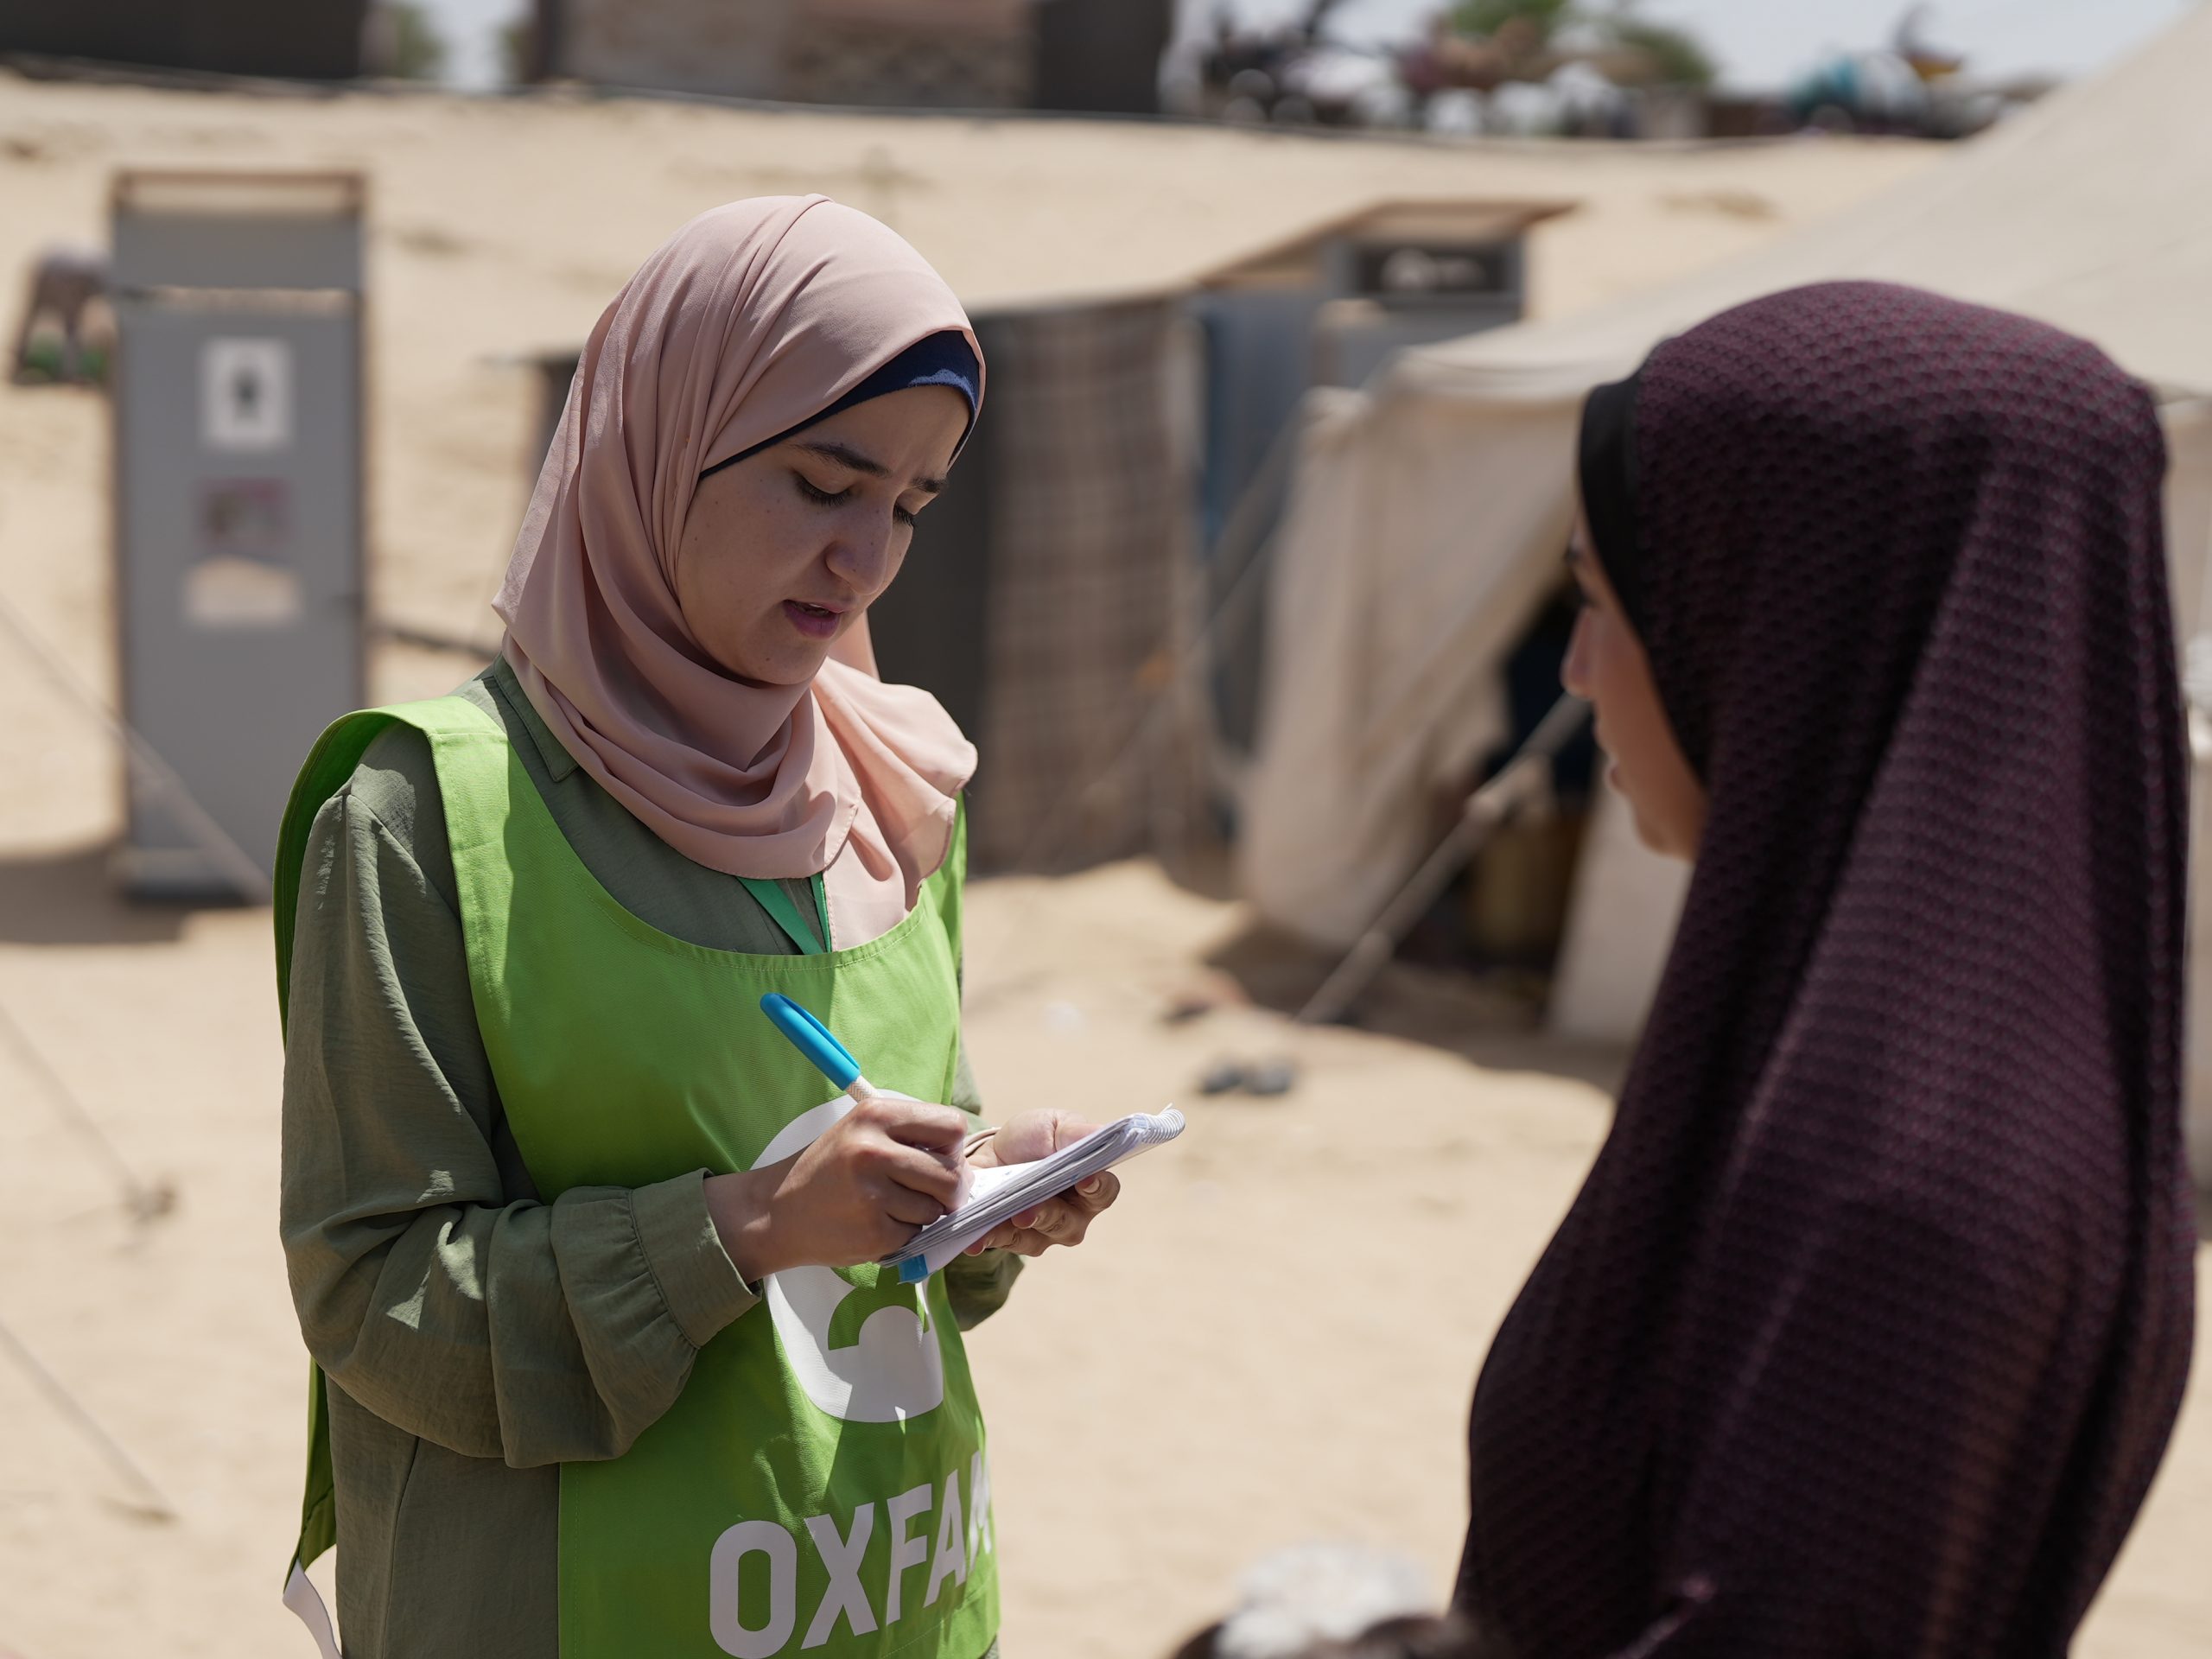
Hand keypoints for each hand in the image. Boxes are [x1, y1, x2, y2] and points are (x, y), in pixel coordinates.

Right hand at [706, 1093, 967, 1281]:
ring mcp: (873, 1194)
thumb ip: (909, 1134)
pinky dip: (903, 1235)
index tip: (941, 1159)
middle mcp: (874, 1150)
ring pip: (936, 1208)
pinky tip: (874, 1224)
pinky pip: (916, 1235)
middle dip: (950, 1189)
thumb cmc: (827, 1169)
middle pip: (953, 1173)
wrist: (774, 1212)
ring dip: (923, 1214)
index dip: (954, 1147)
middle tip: (931, 1193)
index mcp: (876, 1115)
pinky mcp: (873, 1232)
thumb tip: (964, 1157)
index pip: (952, 1125)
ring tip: (891, 1207)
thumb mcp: (860, 1131)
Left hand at [963, 1109, 1119, 1258]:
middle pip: (1068, 1223)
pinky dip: (989, 1238)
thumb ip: (1075, 1132)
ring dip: (1017, 1228)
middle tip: (1029, 1208)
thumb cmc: (1031, 1140)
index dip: (1097, 1187)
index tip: (1085, 1178)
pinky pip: (1003, 1243)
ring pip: (1036, 1237)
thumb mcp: (1052, 1126)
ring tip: (1003, 1218)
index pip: (1104, 1191)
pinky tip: (975, 1239)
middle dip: (1048, 1214)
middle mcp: (1072, 1216)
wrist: (989, 1156)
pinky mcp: (1013, 1241)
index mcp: (1089, 1185)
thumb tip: (1100, 1132)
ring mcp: (1043, 1233)